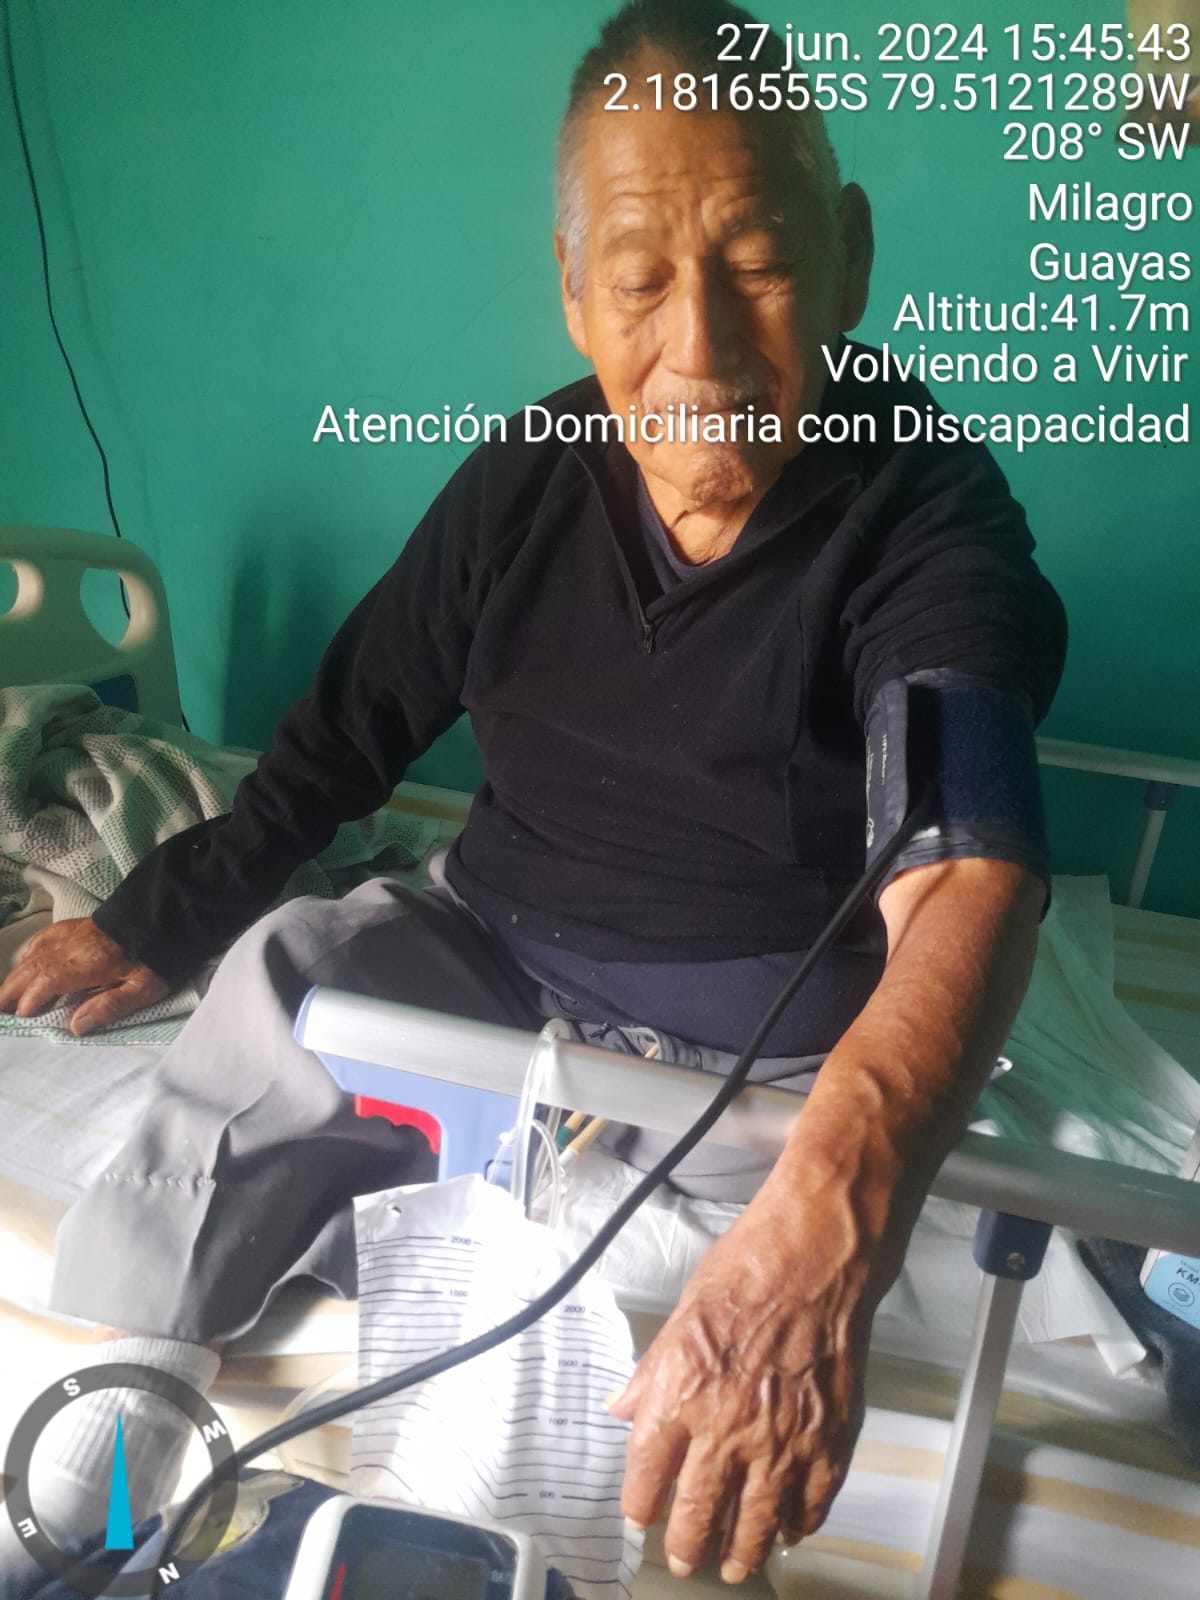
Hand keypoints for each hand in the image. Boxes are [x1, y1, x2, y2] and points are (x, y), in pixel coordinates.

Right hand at [0, 918, 167, 1036]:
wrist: (162, 917)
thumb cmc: (155, 957)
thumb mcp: (143, 988)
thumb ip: (110, 1007)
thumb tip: (76, 1026)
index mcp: (85, 964)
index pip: (47, 983)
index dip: (30, 1001)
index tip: (22, 1017)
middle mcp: (70, 947)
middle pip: (32, 970)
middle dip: (11, 991)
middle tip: (1, 1010)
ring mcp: (69, 935)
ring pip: (33, 956)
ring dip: (16, 976)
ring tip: (4, 995)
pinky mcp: (72, 927)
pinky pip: (42, 940)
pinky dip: (29, 954)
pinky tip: (24, 962)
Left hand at [608, 1196, 870, 1582]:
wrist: (813, 1258)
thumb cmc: (746, 1272)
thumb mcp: (679, 1317)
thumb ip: (650, 1374)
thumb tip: (623, 1410)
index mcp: (680, 1395)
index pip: (647, 1474)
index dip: (640, 1504)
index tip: (640, 1516)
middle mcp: (726, 1429)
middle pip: (697, 1512)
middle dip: (686, 1544)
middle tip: (685, 1557)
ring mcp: (780, 1441)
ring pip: (756, 1523)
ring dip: (742, 1551)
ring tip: (733, 1566)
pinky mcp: (826, 1441)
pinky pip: (810, 1503)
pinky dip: (799, 1524)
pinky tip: (790, 1530)